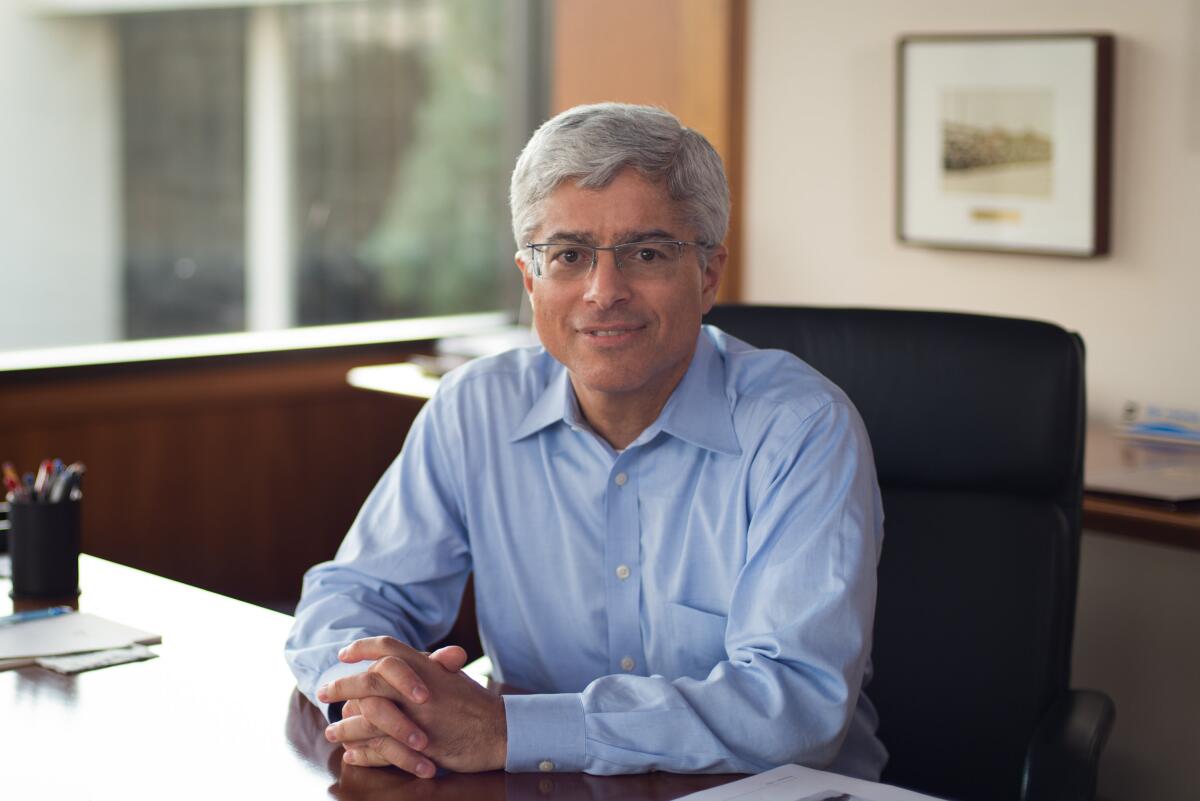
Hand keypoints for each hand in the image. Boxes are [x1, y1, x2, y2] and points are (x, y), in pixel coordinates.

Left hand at [321, 638, 505, 775]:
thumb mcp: (453, 676)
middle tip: (324, 692)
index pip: (388, 647)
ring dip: (345, 725)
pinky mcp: (418, 745)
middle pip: (368, 680)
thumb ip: (432, 666)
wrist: (499, 731)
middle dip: (341, 686)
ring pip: (368, 717)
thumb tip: (418, 657)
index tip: (344, 654)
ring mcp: (417, 717)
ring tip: (333, 731)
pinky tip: (352, 753)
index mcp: (426, 667)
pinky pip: (380, 748)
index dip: (363, 647)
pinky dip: (362, 752)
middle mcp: (418, 688)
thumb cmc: (476, 704)